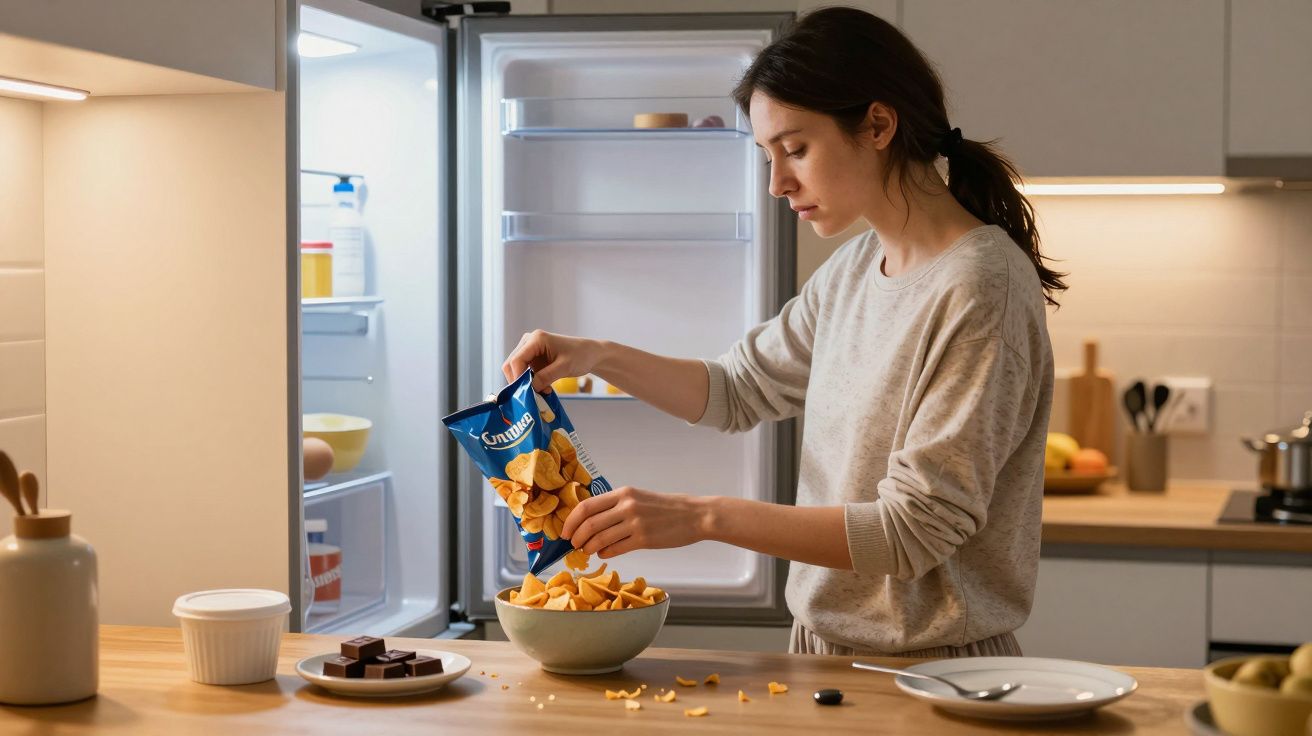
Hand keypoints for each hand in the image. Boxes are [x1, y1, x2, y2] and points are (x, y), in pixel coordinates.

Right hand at [502, 330, 602, 392]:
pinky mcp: (533, 359)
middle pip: (512, 364)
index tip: (524, 392)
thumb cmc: (580, 356)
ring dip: (525, 383)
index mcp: (536, 339)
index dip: (517, 377)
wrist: (590, 354)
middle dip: (519, 381)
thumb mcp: (564, 367)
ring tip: (542, 391)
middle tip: (531, 394)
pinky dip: (531, 382)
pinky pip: (524, 373)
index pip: (517, 360)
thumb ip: (546, 377)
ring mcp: (530, 350)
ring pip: (516, 370)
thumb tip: (530, 388)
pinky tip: (544, 388)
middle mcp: (529, 342)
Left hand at [562, 486, 709, 558]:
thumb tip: (591, 521)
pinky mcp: (644, 539)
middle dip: (576, 537)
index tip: (565, 531)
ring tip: (588, 551)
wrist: (694, 515)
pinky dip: (605, 554)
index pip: (586, 506)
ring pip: (599, 539)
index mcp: (623, 493)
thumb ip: (616, 506)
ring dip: (589, 548)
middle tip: (574, 544)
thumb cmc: (666, 508)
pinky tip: (605, 554)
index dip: (571, 521)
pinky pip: (615, 549)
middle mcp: (626, 506)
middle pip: (589, 524)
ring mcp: (635, 523)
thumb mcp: (639, 498)